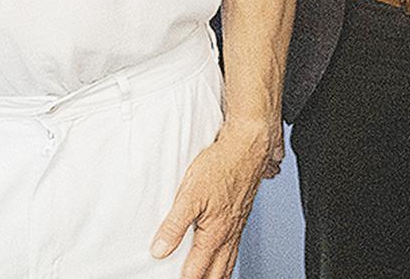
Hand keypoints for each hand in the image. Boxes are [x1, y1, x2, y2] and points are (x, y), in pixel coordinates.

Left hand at [150, 119, 278, 278]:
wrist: (249, 144)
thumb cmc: (222, 164)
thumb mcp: (190, 194)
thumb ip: (174, 225)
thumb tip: (160, 249)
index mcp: (215, 232)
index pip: (197, 270)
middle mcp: (229, 232)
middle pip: (218, 272)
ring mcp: (237, 223)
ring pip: (229, 260)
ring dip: (219, 275)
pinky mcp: (241, 213)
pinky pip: (235, 245)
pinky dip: (228, 258)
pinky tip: (223, 253)